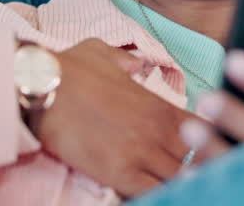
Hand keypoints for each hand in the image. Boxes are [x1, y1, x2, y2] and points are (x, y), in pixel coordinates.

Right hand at [27, 38, 194, 197]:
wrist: (41, 88)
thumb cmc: (68, 68)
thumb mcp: (102, 52)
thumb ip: (126, 61)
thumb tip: (136, 64)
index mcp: (158, 104)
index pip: (201, 130)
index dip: (198, 141)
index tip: (187, 147)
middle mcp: (158, 130)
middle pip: (195, 161)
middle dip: (187, 166)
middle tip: (170, 168)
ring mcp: (142, 154)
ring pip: (178, 181)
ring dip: (172, 182)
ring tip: (156, 178)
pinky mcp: (121, 175)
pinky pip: (153, 193)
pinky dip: (154, 193)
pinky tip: (144, 189)